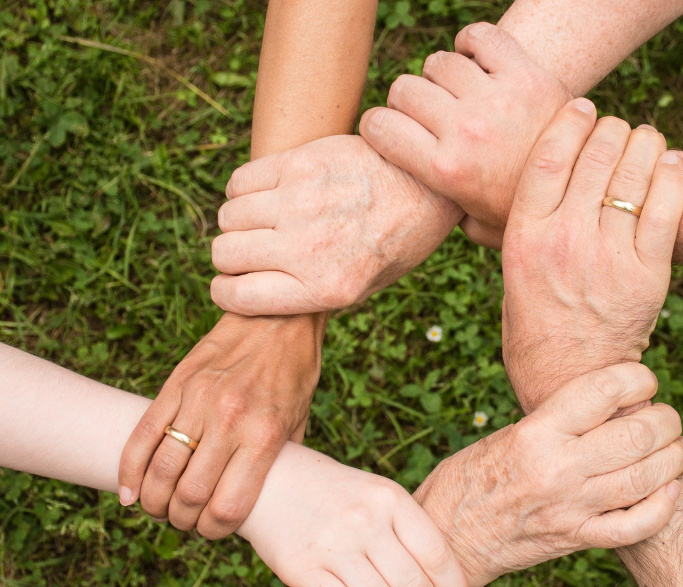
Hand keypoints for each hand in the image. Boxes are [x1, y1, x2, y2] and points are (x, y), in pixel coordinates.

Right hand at [118, 313, 323, 537]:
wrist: (278, 317)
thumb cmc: (294, 374)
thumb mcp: (300, 421)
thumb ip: (279, 461)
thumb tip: (263, 500)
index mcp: (264, 435)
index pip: (228, 506)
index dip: (215, 531)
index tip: (213, 531)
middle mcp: (230, 420)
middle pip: (189, 495)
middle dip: (182, 520)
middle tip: (185, 521)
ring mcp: (199, 400)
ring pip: (161, 469)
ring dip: (154, 501)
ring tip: (160, 508)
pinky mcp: (177, 384)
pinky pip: (143, 434)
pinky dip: (129, 470)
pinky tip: (130, 492)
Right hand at [209, 135, 462, 315]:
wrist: (428, 186)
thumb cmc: (396, 242)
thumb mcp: (364, 287)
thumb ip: (311, 295)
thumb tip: (255, 294)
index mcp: (326, 288)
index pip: (238, 297)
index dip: (226, 292)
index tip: (232, 284)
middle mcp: (309, 248)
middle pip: (225, 254)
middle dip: (231, 257)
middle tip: (253, 251)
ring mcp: (302, 202)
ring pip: (228, 216)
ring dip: (238, 222)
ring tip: (264, 221)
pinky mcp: (300, 163)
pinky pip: (240, 181)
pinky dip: (243, 190)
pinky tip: (268, 194)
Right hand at [238, 443, 470, 586]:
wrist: (272, 480)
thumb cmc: (335, 491)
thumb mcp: (376, 492)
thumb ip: (406, 525)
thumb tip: (445, 574)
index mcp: (390, 498)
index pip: (436, 553)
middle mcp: (365, 521)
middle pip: (414, 585)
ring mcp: (333, 545)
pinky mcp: (303, 569)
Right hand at [360, 22, 568, 247]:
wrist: (586, 189)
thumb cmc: (524, 211)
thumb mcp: (477, 228)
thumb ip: (443, 215)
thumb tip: (417, 208)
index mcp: (446, 171)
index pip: (379, 126)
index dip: (376, 126)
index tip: (388, 131)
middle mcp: (465, 131)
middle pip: (404, 89)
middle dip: (406, 102)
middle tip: (426, 115)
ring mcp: (496, 99)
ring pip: (439, 62)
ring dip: (441, 76)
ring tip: (456, 94)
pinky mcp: (526, 74)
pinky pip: (480, 37)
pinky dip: (472, 43)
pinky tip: (476, 62)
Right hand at [414, 363, 682, 586]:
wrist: (446, 537)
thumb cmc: (468, 478)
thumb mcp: (506, 435)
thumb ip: (555, 423)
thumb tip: (607, 406)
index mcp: (535, 433)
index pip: (603, 390)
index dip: (637, 378)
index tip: (644, 380)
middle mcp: (557, 468)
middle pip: (637, 434)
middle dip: (666, 420)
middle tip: (667, 416)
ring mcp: (570, 507)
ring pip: (646, 478)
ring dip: (673, 458)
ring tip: (676, 446)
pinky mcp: (575, 539)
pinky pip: (636, 526)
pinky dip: (663, 507)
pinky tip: (669, 490)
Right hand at [501, 100, 682, 412]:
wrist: (570, 380)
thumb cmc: (533, 325)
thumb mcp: (509, 274)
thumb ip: (513, 229)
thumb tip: (515, 183)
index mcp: (524, 238)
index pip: (548, 156)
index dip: (569, 120)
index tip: (582, 106)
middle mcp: (565, 241)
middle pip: (595, 155)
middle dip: (610, 128)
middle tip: (615, 128)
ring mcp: (609, 257)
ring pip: (634, 173)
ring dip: (643, 144)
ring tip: (644, 140)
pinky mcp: (648, 275)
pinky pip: (666, 206)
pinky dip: (670, 176)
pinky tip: (667, 165)